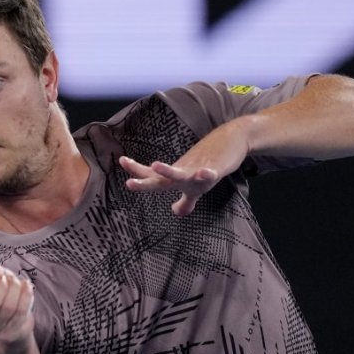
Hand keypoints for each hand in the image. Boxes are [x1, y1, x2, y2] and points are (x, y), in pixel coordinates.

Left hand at [119, 119, 249, 215]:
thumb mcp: (195, 188)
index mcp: (176, 177)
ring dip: (169, 170)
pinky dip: (207, 174)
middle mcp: (183, 173)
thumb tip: (176, 213)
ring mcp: (198, 170)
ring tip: (156, 164)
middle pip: (161, 178)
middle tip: (129, 182)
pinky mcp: (215, 169)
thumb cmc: (210, 165)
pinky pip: (210, 173)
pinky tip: (204, 174)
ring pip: (182, 173)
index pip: (153, 176)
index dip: (138, 172)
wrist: (231, 141)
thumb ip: (185, 201)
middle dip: (146, 180)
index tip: (122, 160)